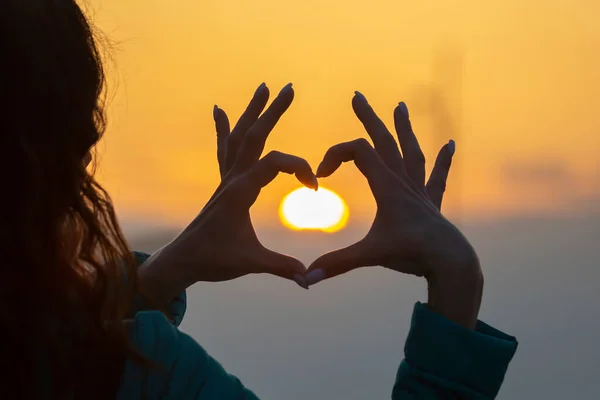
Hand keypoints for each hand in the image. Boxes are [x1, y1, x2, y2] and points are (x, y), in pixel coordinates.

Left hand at [139, 83, 314, 306]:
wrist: (183, 260)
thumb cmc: (214, 260)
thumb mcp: (250, 263)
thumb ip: (281, 267)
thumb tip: (309, 279)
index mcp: (240, 191)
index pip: (274, 163)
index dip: (299, 168)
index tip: (314, 188)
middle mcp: (232, 179)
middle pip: (254, 135)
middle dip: (273, 111)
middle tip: (289, 87)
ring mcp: (225, 179)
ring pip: (239, 137)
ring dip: (252, 112)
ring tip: (262, 87)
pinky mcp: (223, 185)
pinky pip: (224, 150)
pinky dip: (224, 129)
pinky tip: (219, 111)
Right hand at [305, 92, 482, 327]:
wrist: (450, 261)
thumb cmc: (411, 254)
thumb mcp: (369, 256)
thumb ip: (337, 264)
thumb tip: (306, 279)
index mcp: (386, 186)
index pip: (357, 152)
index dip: (334, 155)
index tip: (320, 175)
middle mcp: (403, 181)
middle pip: (383, 141)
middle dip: (368, 118)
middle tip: (357, 96)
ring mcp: (419, 190)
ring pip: (410, 151)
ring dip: (403, 128)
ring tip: (401, 106)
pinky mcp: (431, 203)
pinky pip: (437, 176)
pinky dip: (443, 160)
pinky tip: (451, 145)